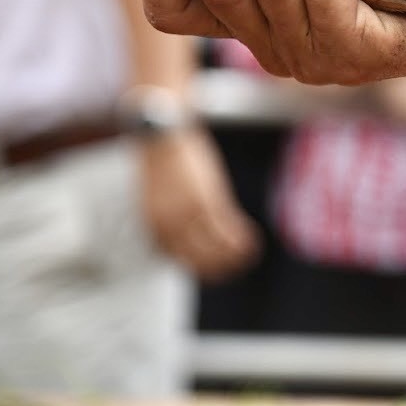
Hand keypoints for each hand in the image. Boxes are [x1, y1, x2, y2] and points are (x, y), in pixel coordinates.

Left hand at [139, 128, 258, 281]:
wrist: (162, 136)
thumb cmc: (161, 158)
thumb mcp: (157, 192)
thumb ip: (167, 213)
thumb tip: (182, 227)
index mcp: (154, 223)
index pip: (174, 256)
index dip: (194, 264)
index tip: (207, 266)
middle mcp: (169, 224)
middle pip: (194, 260)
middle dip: (214, 269)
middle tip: (230, 269)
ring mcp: (189, 214)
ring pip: (214, 248)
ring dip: (233, 257)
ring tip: (246, 256)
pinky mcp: (208, 200)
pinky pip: (227, 229)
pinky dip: (241, 238)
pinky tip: (251, 240)